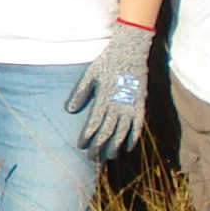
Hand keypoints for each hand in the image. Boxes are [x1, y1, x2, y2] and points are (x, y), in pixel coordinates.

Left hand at [64, 24, 151, 158]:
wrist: (130, 51)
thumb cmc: (106, 63)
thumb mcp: (90, 75)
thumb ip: (80, 93)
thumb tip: (69, 110)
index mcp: (103, 99)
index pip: (94, 124)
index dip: (87, 137)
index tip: (81, 146)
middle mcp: (117, 105)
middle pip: (107, 132)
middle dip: (99, 147)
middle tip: (92, 158)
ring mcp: (130, 106)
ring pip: (123, 132)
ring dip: (115, 146)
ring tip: (109, 157)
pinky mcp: (140, 104)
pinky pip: (138, 126)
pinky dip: (133, 138)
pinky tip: (128, 148)